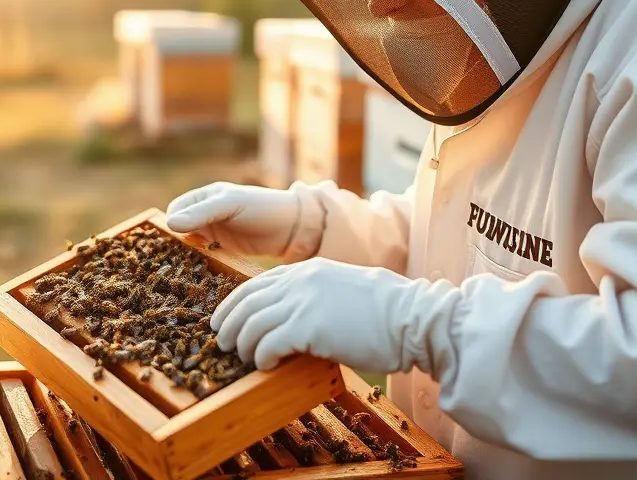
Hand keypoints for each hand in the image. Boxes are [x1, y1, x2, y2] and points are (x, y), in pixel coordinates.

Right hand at [165, 182, 299, 255]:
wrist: (291, 228)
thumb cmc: (261, 208)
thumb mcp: (229, 205)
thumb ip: (201, 213)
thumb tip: (170, 224)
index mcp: (205, 197)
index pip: (176, 208)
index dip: (171, 222)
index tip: (171, 239)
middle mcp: (206, 213)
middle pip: (179, 227)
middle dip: (174, 240)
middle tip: (172, 257)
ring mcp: (214, 231)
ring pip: (189, 242)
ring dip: (185, 253)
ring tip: (182, 267)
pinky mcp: (222, 248)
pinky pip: (202, 254)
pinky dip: (198, 261)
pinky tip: (198, 270)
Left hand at [210, 258, 420, 371]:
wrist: (413, 318)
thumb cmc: (387, 312)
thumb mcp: (343, 289)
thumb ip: (315, 295)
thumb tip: (294, 318)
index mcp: (307, 269)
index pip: (256, 283)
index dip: (234, 304)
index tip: (225, 320)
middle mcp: (300, 281)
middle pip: (246, 302)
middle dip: (230, 324)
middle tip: (223, 343)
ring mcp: (303, 302)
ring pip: (252, 324)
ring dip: (243, 345)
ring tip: (243, 359)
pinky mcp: (308, 328)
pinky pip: (268, 344)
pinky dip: (262, 357)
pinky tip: (267, 366)